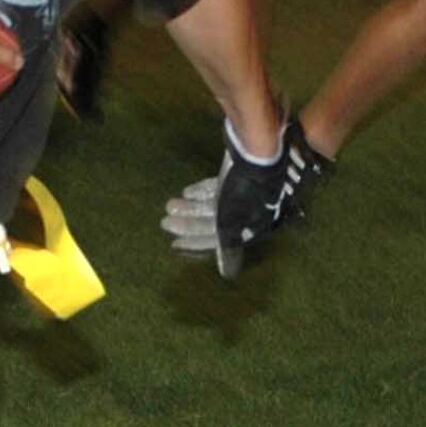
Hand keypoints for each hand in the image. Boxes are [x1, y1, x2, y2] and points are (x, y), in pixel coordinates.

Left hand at [162, 119, 330, 277]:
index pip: (219, 240)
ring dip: (190, 207)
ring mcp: (240, 193)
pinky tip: (187, 192)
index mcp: (248, 226)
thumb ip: (228, 244)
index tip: (174, 244)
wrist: (260, 153)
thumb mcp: (235, 220)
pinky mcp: (236, 176)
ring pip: (212, 205)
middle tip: (164, 223)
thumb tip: (227, 273)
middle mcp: (245, 213)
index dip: (197, 244)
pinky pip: (216, 188)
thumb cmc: (247, 191)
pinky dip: (201, 191)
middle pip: (212, 222)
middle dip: (188, 224)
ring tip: (169, 206)